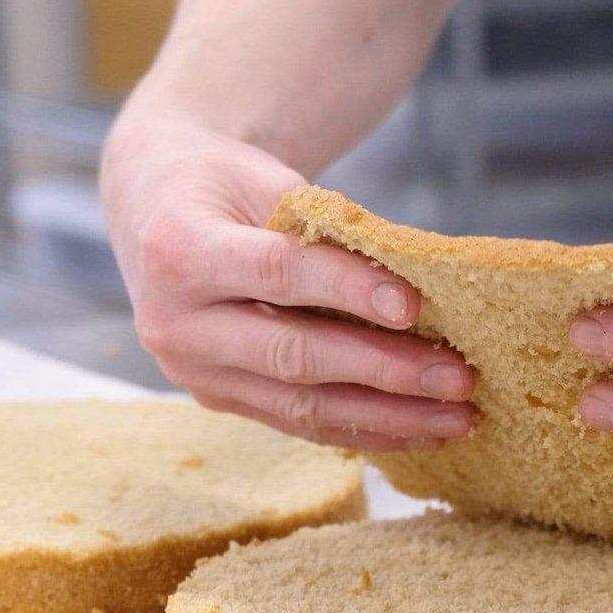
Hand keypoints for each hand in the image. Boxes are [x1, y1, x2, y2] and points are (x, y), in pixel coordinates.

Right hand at [102, 111, 474, 449]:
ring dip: (389, 418)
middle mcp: (177, 324)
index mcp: (179, 250)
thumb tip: (417, 294)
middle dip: (386, 372)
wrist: (153, 205)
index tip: (415, 305)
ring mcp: (197, 374)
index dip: (350, 291)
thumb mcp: (265, 181)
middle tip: (459, 380)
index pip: (280, 274)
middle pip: (296, 356)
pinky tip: (421, 430)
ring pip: (304, 408)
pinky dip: (366, 431)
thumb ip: (325, 231)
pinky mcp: (222, 401)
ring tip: (457, 419)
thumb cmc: (224, 184)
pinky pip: (302, 425)